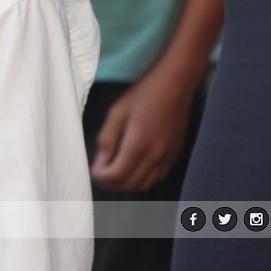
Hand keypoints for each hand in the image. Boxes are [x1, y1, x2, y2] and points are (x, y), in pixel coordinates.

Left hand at [90, 61, 198, 192]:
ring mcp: (168, 157)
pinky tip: (133, 169)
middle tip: (100, 173)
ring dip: (127, 185)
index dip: (101, 177)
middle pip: (130, 185)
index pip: (117, 176)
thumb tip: (100, 162)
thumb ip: (107, 139)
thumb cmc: (144, 94)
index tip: (93, 170)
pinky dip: (143, 180)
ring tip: (114, 172)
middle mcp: (155, 156)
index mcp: (138, 145)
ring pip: (145, 185)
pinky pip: (158, 177)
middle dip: (111, 184)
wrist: (176, 84)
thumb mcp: (117, 112)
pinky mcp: (176, 154)